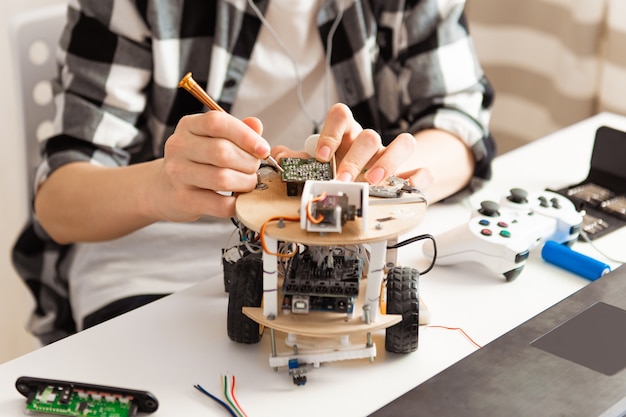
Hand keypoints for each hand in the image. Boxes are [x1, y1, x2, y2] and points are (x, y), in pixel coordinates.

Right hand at [153, 111, 268, 219]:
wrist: (164, 189)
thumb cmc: (197, 162)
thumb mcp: (213, 139)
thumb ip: (237, 131)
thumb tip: (256, 125)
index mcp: (188, 126)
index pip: (217, 122)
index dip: (245, 135)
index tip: (263, 149)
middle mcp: (179, 147)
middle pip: (222, 152)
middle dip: (249, 163)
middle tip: (254, 169)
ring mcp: (178, 174)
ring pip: (222, 178)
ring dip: (245, 183)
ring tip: (248, 183)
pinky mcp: (183, 199)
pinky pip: (219, 204)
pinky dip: (236, 204)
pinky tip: (238, 200)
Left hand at [274, 103, 433, 188]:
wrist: (370, 181)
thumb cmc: (340, 168)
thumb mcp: (318, 164)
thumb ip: (299, 160)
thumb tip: (279, 156)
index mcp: (346, 135)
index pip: (341, 116)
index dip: (330, 132)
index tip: (321, 155)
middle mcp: (370, 142)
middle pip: (369, 135)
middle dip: (355, 158)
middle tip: (342, 179)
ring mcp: (392, 156)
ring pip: (403, 142)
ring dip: (389, 161)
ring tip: (374, 182)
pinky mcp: (411, 173)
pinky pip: (424, 169)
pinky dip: (419, 177)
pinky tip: (409, 186)